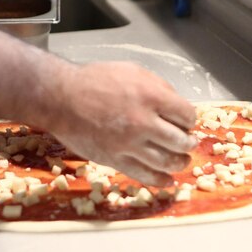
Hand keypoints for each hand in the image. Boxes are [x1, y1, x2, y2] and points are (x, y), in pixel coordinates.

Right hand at [47, 62, 196, 185]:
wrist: (61, 98)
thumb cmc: (95, 80)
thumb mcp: (132, 71)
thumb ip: (158, 87)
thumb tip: (177, 107)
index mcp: (151, 96)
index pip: (187, 115)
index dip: (190, 120)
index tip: (186, 122)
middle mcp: (144, 122)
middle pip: (181, 141)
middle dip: (188, 143)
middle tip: (187, 142)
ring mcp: (129, 145)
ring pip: (167, 162)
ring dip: (179, 162)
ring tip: (181, 160)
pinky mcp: (115, 160)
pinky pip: (145, 175)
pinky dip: (161, 180)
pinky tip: (168, 179)